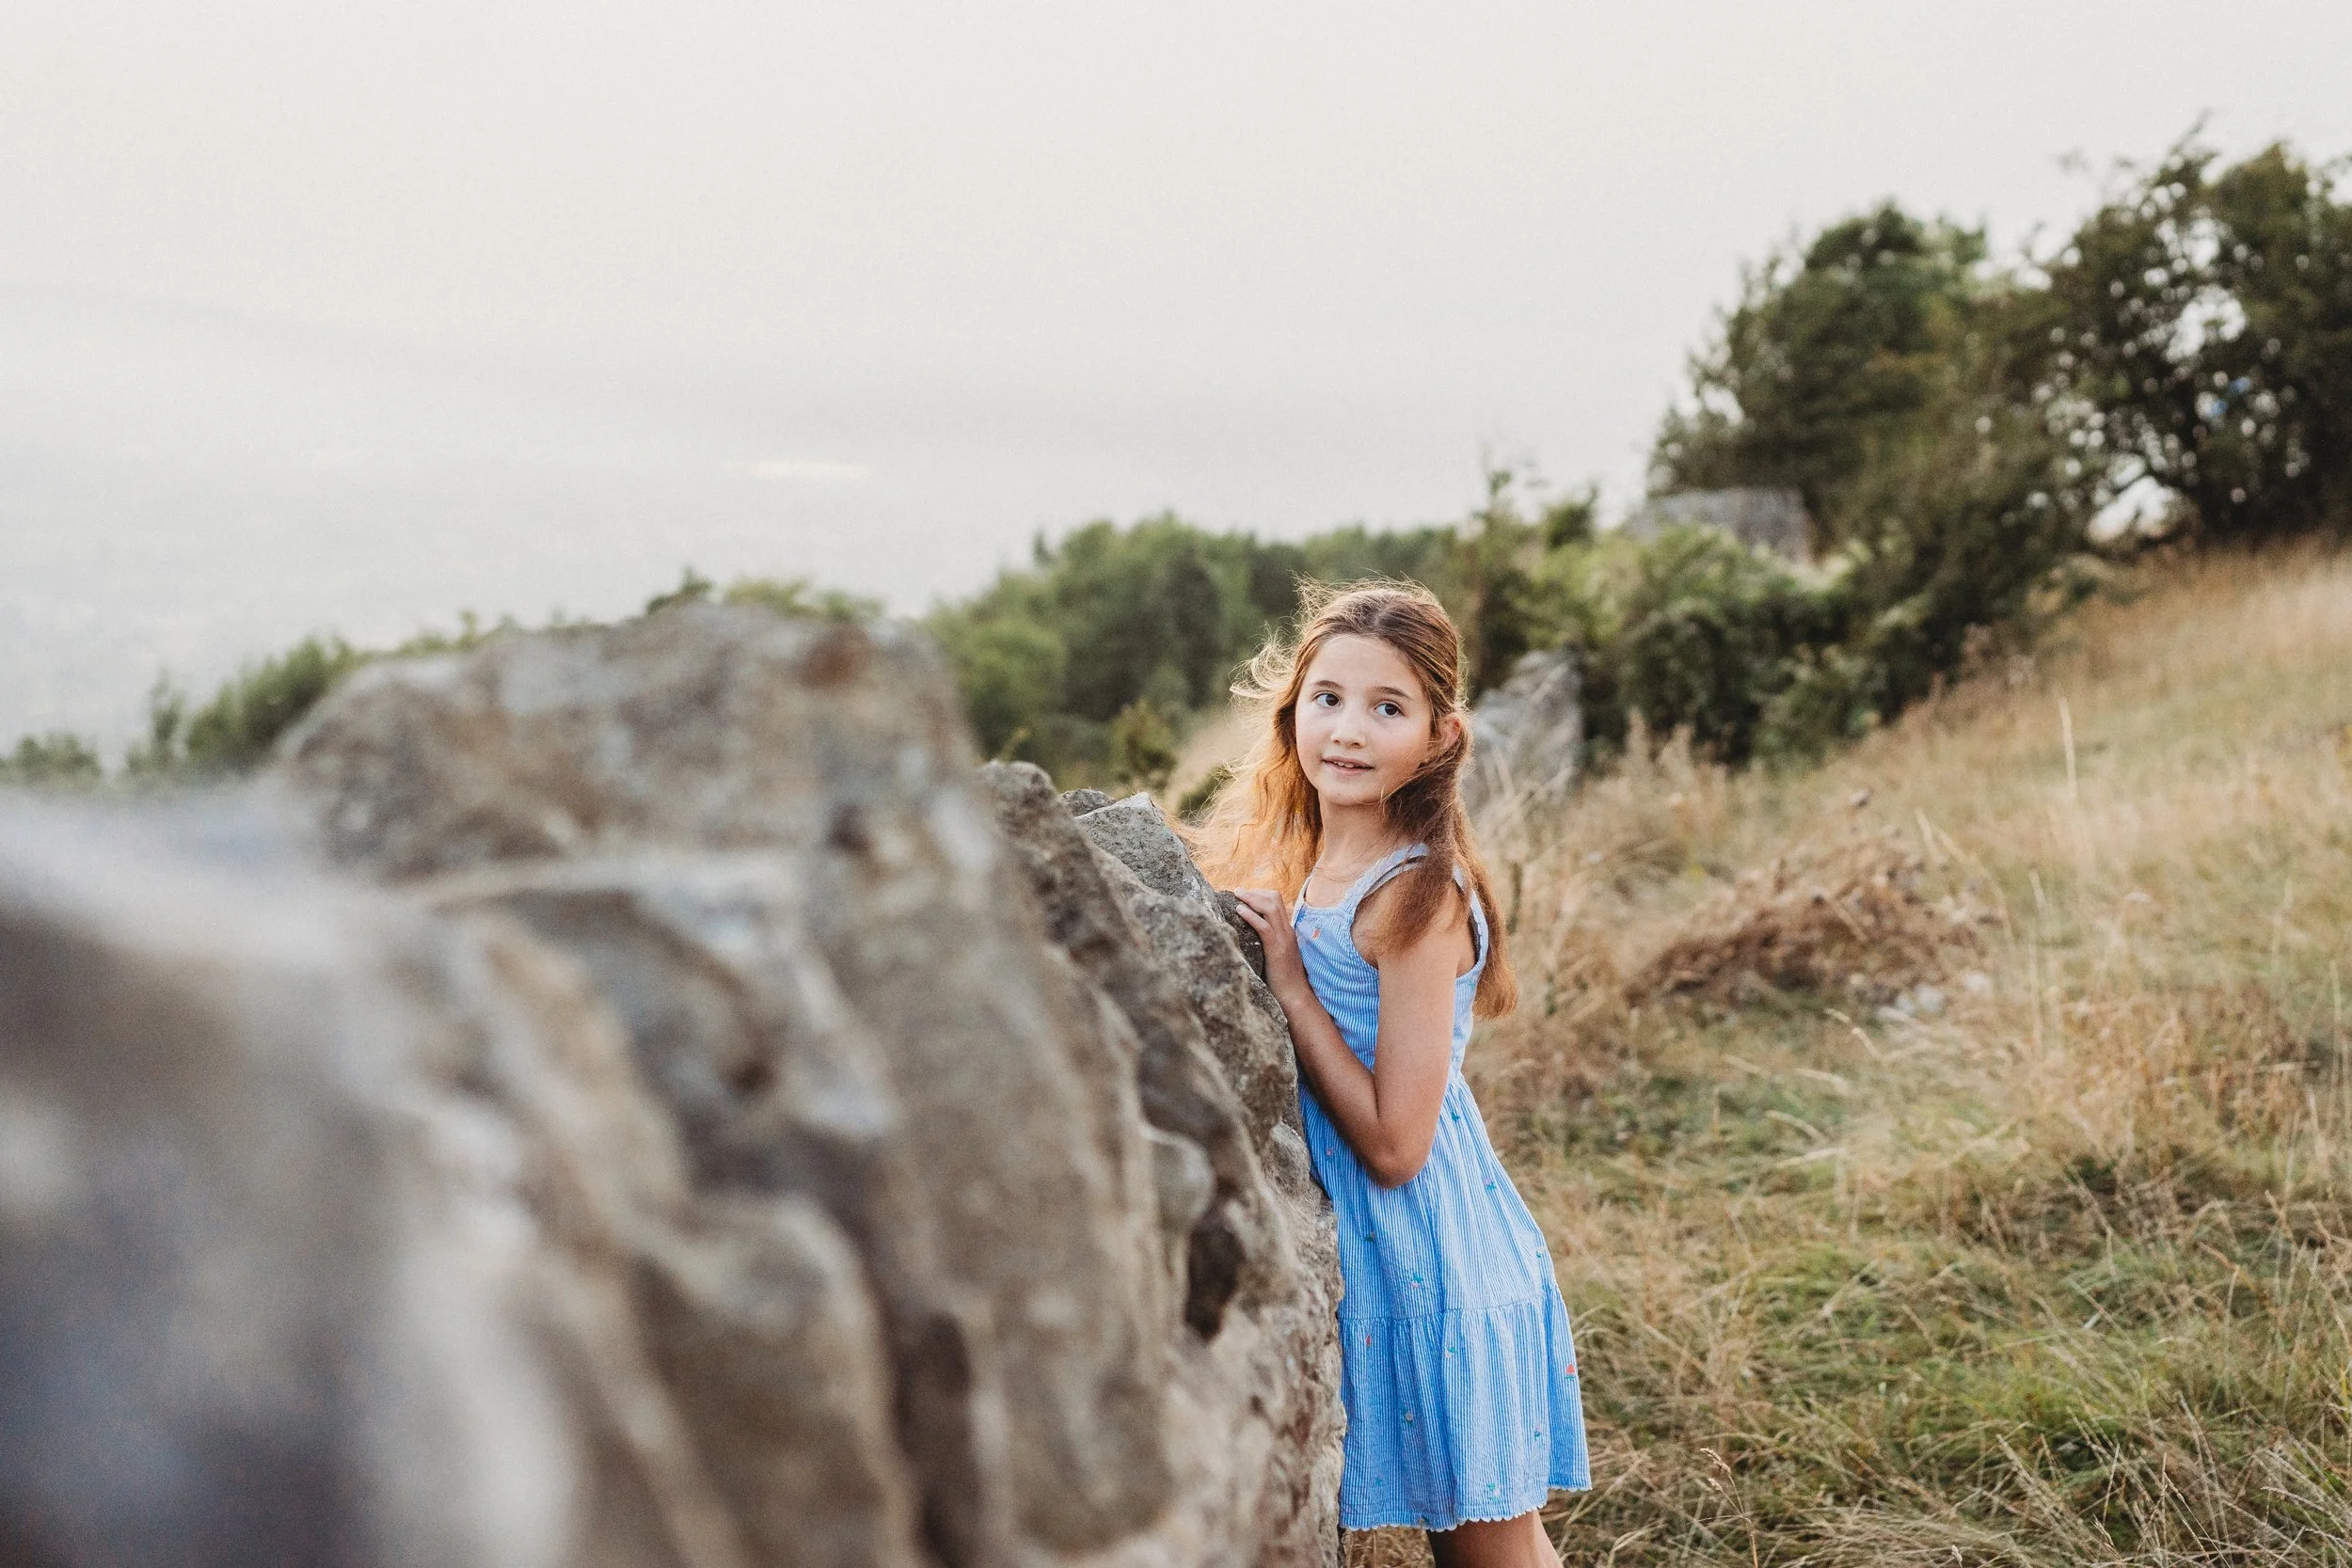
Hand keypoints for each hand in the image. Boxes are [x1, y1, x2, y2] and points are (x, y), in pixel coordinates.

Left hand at [1230, 888, 1308, 1003]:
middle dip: (1255, 892)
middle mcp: (1287, 931)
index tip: (1245, 895)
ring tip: (1237, 895)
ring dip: (1252, 898)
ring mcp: (1283, 939)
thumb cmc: (1282, 979)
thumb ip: (1267, 943)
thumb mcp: (1275, 955)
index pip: (1277, 902)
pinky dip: (1251, 915)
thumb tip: (1247, 938)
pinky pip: (1264, 926)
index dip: (1260, 895)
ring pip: (1270, 908)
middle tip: (1238, 891)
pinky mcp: (1277, 949)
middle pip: (1274, 899)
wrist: (1295, 996)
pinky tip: (1239, 911)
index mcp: (1287, 931)